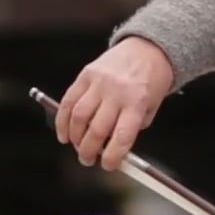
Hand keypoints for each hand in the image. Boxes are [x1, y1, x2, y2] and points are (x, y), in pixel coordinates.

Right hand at [56, 36, 174, 170]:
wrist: (147, 48)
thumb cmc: (151, 80)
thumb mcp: (151, 107)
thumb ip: (132, 128)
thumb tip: (111, 150)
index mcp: (137, 102)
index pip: (122, 136)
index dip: (112, 157)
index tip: (108, 166)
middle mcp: (117, 92)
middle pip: (96, 129)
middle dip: (89, 151)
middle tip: (88, 160)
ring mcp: (99, 82)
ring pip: (78, 117)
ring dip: (74, 138)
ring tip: (77, 147)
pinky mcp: (86, 74)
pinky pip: (69, 101)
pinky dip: (63, 120)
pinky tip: (64, 132)